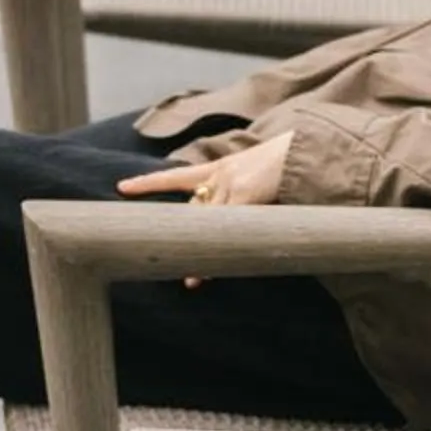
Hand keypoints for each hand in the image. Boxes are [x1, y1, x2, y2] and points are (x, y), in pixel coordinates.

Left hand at [118, 131, 293, 286]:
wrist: (308, 149)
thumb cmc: (290, 165)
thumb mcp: (259, 176)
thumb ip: (243, 195)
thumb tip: (235, 223)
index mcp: (222, 167)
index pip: (176, 176)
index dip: (148, 182)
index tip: (122, 187)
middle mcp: (220, 174)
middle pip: (192, 212)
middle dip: (180, 236)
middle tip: (162, 257)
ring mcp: (229, 183)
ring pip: (206, 225)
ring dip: (199, 253)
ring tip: (191, 281)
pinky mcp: (242, 194)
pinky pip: (224, 229)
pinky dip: (217, 252)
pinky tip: (208, 272)